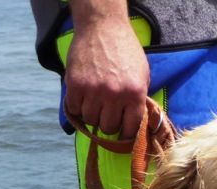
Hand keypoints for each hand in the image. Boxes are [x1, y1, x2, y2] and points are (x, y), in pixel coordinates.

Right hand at [64, 0, 149, 138]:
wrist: (102, 27)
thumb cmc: (126, 52)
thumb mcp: (142, 76)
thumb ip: (139, 100)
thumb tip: (135, 123)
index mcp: (134, 94)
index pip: (131, 129)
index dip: (127, 134)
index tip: (123, 133)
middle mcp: (114, 94)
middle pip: (108, 128)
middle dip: (109, 125)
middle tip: (108, 117)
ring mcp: (93, 89)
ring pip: (90, 120)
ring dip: (92, 117)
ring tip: (95, 107)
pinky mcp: (75, 83)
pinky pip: (73, 108)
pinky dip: (77, 108)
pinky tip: (82, 100)